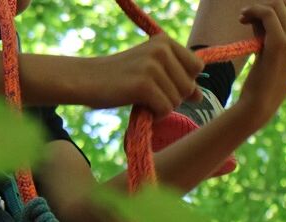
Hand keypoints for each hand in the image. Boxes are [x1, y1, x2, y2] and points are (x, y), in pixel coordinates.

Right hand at [86, 35, 204, 118]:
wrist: (84, 80)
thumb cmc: (116, 79)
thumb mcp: (149, 71)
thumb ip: (175, 79)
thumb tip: (200, 97)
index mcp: (164, 41)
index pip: (197, 68)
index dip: (184, 82)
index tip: (163, 86)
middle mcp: (161, 49)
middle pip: (188, 86)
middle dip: (172, 97)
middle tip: (148, 95)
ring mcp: (153, 66)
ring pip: (177, 100)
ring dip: (161, 107)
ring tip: (141, 100)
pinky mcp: (144, 84)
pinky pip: (165, 109)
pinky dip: (155, 115)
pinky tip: (141, 109)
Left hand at [236, 0, 285, 126]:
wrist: (260, 104)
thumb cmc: (262, 79)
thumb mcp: (271, 50)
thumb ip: (270, 29)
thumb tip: (260, 8)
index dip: (274, 6)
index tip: (255, 15)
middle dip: (264, 5)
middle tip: (245, 16)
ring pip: (277, 5)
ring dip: (256, 8)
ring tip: (243, 18)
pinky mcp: (280, 43)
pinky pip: (268, 13)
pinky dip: (253, 10)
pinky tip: (243, 17)